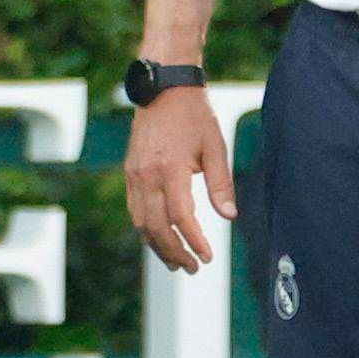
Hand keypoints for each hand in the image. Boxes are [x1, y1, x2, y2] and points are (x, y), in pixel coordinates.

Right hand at [123, 84, 235, 270]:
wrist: (163, 89)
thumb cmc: (194, 116)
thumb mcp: (215, 147)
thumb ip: (221, 184)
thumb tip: (229, 217)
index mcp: (170, 168)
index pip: (180, 216)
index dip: (194, 240)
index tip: (207, 257)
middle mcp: (146, 175)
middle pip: (157, 227)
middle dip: (174, 252)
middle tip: (192, 268)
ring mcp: (134, 175)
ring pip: (141, 222)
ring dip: (158, 246)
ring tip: (176, 262)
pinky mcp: (129, 173)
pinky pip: (135, 209)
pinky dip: (147, 229)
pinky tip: (160, 239)